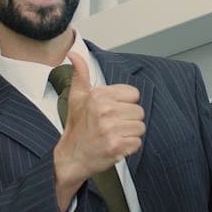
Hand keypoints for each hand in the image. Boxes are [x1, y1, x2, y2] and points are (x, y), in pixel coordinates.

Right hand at [52, 53, 144, 209]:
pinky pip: (137, 143)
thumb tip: (73, 54)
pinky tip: (115, 145)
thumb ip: (80, 74)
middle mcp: (105, 111)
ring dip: (130, 134)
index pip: (133, 94)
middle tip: (112, 126)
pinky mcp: (117, 146)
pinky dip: (129, 147)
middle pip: (139, 111)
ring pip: (140, 127)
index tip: (112, 111)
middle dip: (128, 120)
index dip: (124, 104)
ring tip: (114, 135)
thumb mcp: (76, 97)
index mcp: (98, 96)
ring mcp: (111, 129)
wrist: (71, 158)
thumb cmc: (77, 128)